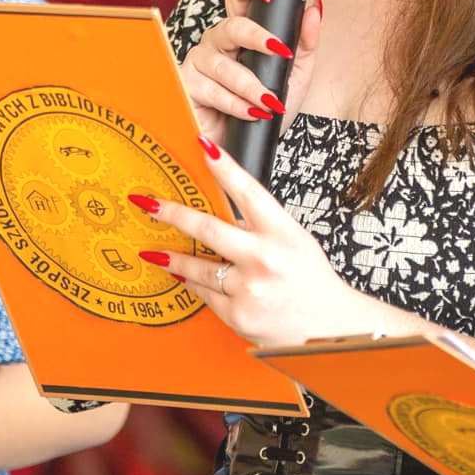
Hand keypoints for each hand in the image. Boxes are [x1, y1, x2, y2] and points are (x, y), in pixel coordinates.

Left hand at [135, 135, 366, 347]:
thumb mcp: (294, 242)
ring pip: (198, 267)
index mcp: (283, 234)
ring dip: (173, 258)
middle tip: (148, 202)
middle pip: (208, 228)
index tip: (203, 146)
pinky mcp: (237, 314)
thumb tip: (222, 212)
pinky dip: (194, 284)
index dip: (225, 167)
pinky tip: (184, 278)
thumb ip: (260, 228)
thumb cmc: (310, 280)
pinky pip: (205, 293)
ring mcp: (249, 288)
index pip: (249, 192)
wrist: (326, 327)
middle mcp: (265, 259)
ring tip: (153, 252)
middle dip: (172, 214)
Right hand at [179, 0, 323, 141]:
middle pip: (230, 26)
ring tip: (269, 101)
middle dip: (256, 36)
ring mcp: (199, 61)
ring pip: (222, 65)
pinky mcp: (188, 86)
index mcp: (241, 32)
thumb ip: (305, 43)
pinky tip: (251, 113)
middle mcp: (218, 41)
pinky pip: (212, 90)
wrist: (249, 149)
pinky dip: (235, 103)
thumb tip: (315, 7)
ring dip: (250, 84)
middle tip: (279, 50)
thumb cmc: (266, 108)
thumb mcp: (295, 76)